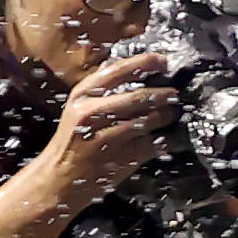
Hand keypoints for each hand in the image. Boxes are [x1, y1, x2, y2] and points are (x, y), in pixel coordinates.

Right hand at [38, 55, 183, 213]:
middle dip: (162, 94)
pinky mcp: (123, 158)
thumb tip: (136, 71)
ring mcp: (108, 136)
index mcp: (82, 95)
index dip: (143, 63)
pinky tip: (170, 137)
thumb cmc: (73, 140)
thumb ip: (102, 90)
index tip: (162, 61)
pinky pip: (154, 144)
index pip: (117, 71)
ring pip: (149, 120)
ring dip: (167, 116)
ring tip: (174, 113)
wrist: (61, 176)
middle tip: (175, 94)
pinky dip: (166, 139)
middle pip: (138, 97)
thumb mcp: (78, 107)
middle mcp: (93, 113)